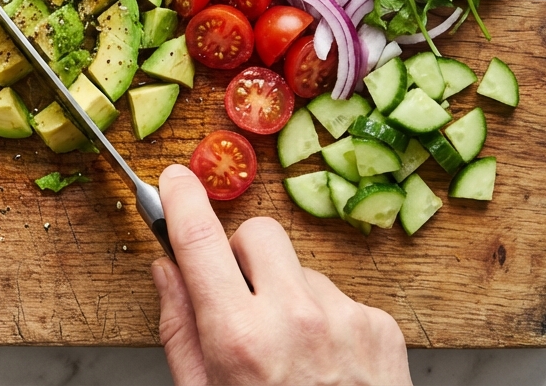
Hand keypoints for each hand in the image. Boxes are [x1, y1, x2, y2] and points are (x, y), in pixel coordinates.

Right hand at [152, 164, 410, 385]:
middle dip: (240, 254)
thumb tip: (165, 269)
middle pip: (257, 233)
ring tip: (290, 354)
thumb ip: (179, 329)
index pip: (200, 239)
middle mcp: (293, 317)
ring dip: (287, 294)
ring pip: (300, 269)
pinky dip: (326, 321)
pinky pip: (339, 297)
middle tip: (237, 296)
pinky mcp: (380, 325)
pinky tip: (325, 366)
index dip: (182, 199)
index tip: (173, 179)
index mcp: (238, 338)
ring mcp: (344, 317)